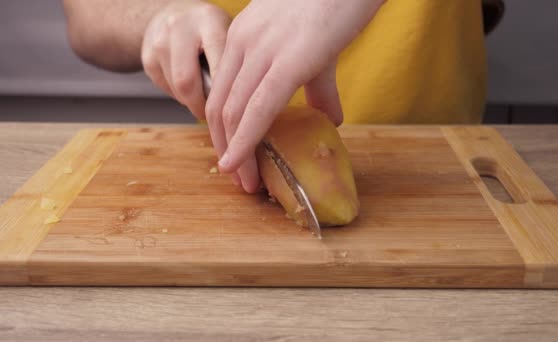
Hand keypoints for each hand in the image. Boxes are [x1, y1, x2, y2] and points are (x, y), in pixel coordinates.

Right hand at [141, 0, 229, 118]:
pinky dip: (179, 94)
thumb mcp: (227, 33)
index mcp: (208, 21)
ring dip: (191, 101)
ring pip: (175, 88)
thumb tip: (237, 101)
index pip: (217, 65)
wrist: (174, 13)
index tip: (229, 111)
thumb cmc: (208, 27)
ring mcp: (159, 41)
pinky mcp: (147, 57)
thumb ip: (232, 60)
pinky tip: (187, 84)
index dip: (223, 94)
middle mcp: (179, 27)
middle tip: (212, 115)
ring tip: (203, 97)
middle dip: (200, 105)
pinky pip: (165, 87)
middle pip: (186, 81)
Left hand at [205, 0, 384, 192]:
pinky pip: (257, 110)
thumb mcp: (314, 46)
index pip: (221, 91)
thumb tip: (327, 118)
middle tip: (236, 178)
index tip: (231, 155)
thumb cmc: (338, 4)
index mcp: (244, 36)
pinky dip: (245, 141)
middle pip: (218, 105)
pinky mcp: (288, 62)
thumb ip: (315, 85)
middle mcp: (244, 43)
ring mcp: (263, 51)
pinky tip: (240, 164)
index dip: (222, 128)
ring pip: (233, 112)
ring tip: (244, 181)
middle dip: (223, 146)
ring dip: (235, 152)